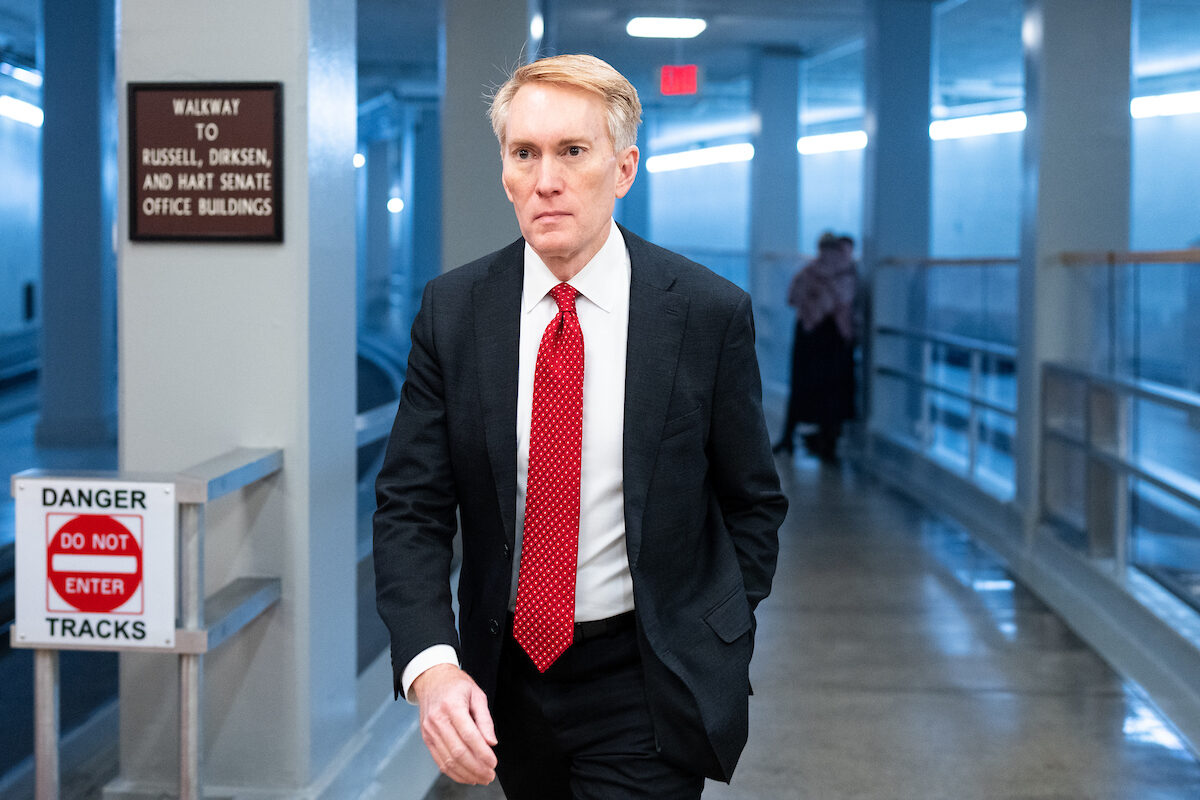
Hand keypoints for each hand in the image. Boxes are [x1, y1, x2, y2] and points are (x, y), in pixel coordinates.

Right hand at [411, 663, 498, 784]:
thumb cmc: (456, 685)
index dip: (482, 753)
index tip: (493, 762)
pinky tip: (466, 775)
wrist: (432, 679)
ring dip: (466, 773)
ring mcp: (429, 731)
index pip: (469, 736)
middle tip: (490, 775)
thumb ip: (485, 719)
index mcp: (452, 706)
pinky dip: (453, 772)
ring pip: (448, 760)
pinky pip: (439, 760)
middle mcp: (437, 720)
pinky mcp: (426, 738)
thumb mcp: (477, 694)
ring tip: (481, 778)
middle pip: (458, 752)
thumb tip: (491, 742)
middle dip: (476, 767)